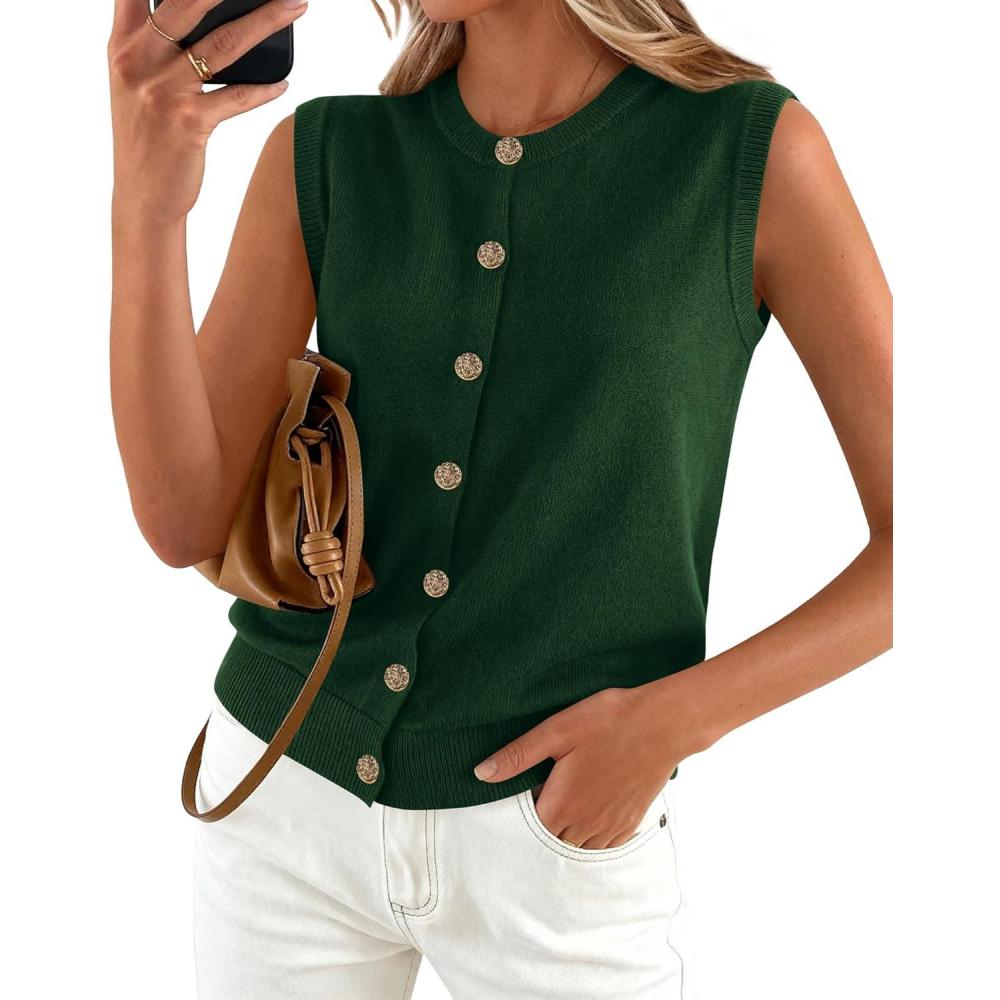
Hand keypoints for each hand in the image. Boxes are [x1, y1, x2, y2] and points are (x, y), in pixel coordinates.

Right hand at [107, 0, 308, 225]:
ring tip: (295, 6)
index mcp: (122, 45)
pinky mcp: (189, 122)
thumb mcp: (134, 83)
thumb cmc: (147, 138)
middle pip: (188, 3)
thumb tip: (203, 16)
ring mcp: (163, 91)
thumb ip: (153, 44)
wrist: (143, 197)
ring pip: (223, 44)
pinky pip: (237, 96)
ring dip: (266, 22)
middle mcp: (138, 61)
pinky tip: (283, 82)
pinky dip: (265, 89)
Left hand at [473, 682, 706, 848]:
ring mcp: (611, 826)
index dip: (518, 817)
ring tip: (562, 807)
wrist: (663, 723)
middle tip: (539, 798)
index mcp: (563, 804)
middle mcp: (586, 824)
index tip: (519, 797)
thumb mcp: (557, 731)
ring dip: (565, 834)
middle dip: (540, 827)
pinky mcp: (631, 821)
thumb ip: (518, 756)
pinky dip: (591, 838)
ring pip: (578, 848)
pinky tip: (589, 816)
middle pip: (551, 842)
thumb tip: (481, 774)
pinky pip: (604, 845)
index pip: (528, 830)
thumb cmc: (608, 721)